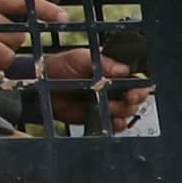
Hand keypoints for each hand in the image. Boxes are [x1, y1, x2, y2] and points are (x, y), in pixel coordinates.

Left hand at [36, 47, 151, 132]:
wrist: (42, 88)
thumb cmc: (59, 67)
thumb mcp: (80, 58)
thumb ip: (103, 63)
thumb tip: (124, 69)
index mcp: (112, 68)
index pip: (135, 75)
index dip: (140, 82)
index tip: (136, 86)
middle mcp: (113, 85)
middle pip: (137, 94)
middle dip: (136, 97)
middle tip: (128, 98)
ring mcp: (108, 101)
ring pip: (128, 110)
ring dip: (123, 110)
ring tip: (110, 107)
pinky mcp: (101, 116)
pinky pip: (116, 123)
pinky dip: (117, 124)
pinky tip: (112, 120)